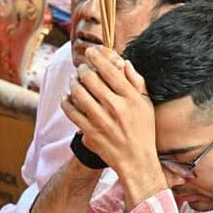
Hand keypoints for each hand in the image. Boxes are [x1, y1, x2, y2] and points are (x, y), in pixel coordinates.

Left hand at [61, 47, 164, 204]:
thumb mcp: (146, 104)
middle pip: (91, 78)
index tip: (90, 51)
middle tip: (81, 68)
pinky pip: (71, 112)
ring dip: (73, 83)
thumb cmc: (143, 130)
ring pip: (79, 93)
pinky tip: (66, 97)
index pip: (110, 70)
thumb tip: (124, 62)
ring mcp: (101, 120)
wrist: (136, 160)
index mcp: (131, 97)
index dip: (97, 57)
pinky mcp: (90, 132)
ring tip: (73, 80)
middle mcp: (116, 107)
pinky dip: (66, 101)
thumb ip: (136, 82)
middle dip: (83, 69)